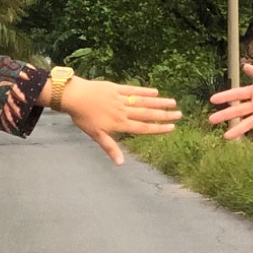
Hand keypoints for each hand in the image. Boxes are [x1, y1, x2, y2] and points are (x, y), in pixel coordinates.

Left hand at [58, 78, 180, 164]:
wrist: (74, 96)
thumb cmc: (83, 118)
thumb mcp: (96, 135)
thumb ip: (110, 148)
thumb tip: (121, 164)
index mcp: (119, 124)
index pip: (143, 128)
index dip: (158, 128)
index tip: (172, 127)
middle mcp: (123, 111)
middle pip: (147, 114)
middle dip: (164, 114)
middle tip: (179, 114)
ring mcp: (121, 99)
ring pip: (143, 101)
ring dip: (159, 102)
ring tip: (173, 102)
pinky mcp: (116, 88)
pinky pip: (133, 90)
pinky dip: (144, 91)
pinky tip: (155, 91)